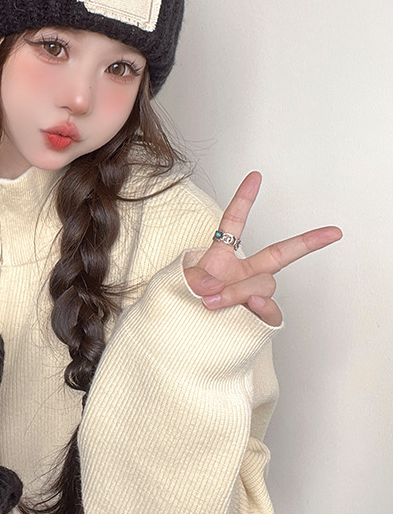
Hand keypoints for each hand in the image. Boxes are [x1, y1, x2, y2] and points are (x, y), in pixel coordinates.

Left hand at [184, 172, 341, 326]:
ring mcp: (252, 295)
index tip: (256, 176)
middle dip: (308, 242)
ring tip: (212, 302)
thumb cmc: (181, 305)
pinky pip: (271, 312)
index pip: (234, 223)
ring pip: (264, 284)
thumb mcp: (181, 286)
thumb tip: (215, 290)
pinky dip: (262, 309)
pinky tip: (252, 309)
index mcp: (221, 258)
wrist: (180, 337)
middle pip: (278, 255)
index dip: (244, 199)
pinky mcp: (257, 319)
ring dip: (239, 290)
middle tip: (332, 233)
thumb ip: (197, 282)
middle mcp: (242, 273)